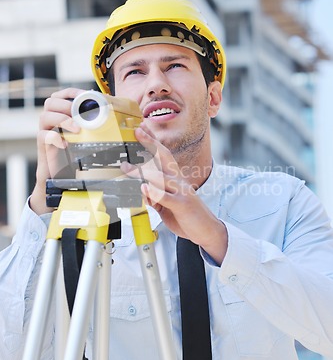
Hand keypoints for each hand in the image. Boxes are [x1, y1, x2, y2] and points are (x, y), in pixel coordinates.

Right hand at [30, 87, 83, 214]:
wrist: (61, 176)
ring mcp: (45, 133)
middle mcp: (51, 122)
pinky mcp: (43, 147)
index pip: (61, 95)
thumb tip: (117, 115)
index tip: (85, 94)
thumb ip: (94, 126)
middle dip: (65, 105)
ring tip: (77, 129)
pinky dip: (54, 137)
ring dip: (62, 119)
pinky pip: (43, 136)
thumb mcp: (87, 138)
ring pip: (44, 116)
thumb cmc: (75, 155)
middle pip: (50, 102)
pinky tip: (65, 143)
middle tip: (79, 114)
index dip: (72, 92)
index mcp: (61, 115)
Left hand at [121, 125, 227, 263]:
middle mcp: (178, 181)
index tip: (141, 130)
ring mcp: (181, 192)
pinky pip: (165, 197)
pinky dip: (153, 192)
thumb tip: (141, 191)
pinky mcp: (181, 205)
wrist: (206, 230)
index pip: (163, 155)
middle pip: (164, 157)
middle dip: (150, 143)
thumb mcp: (167, 205)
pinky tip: (144, 187)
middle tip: (137, 132)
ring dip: (142, 171)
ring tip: (126, 168)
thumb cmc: (187, 215)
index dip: (152, 142)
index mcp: (176, 179)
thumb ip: (154, 197)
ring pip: (161, 177)